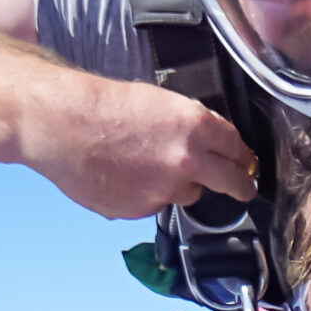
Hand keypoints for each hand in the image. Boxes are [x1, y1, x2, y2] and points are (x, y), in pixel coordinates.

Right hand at [20, 73, 256, 217]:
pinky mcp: (141, 209)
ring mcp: (165, 190)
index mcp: (197, 127)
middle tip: (245, 188)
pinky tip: (126, 175)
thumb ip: (191, 124)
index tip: (247, 163)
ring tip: (148, 166)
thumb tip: (209, 141)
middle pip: (233, 182)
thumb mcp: (160, 100)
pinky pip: (155, 204)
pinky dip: (146, 194)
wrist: (63, 126)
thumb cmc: (103, 106)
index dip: (244, 157)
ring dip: (180, 185)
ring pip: (189, 194)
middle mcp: (188, 162)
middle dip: (242, 185)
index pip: (238, 148)